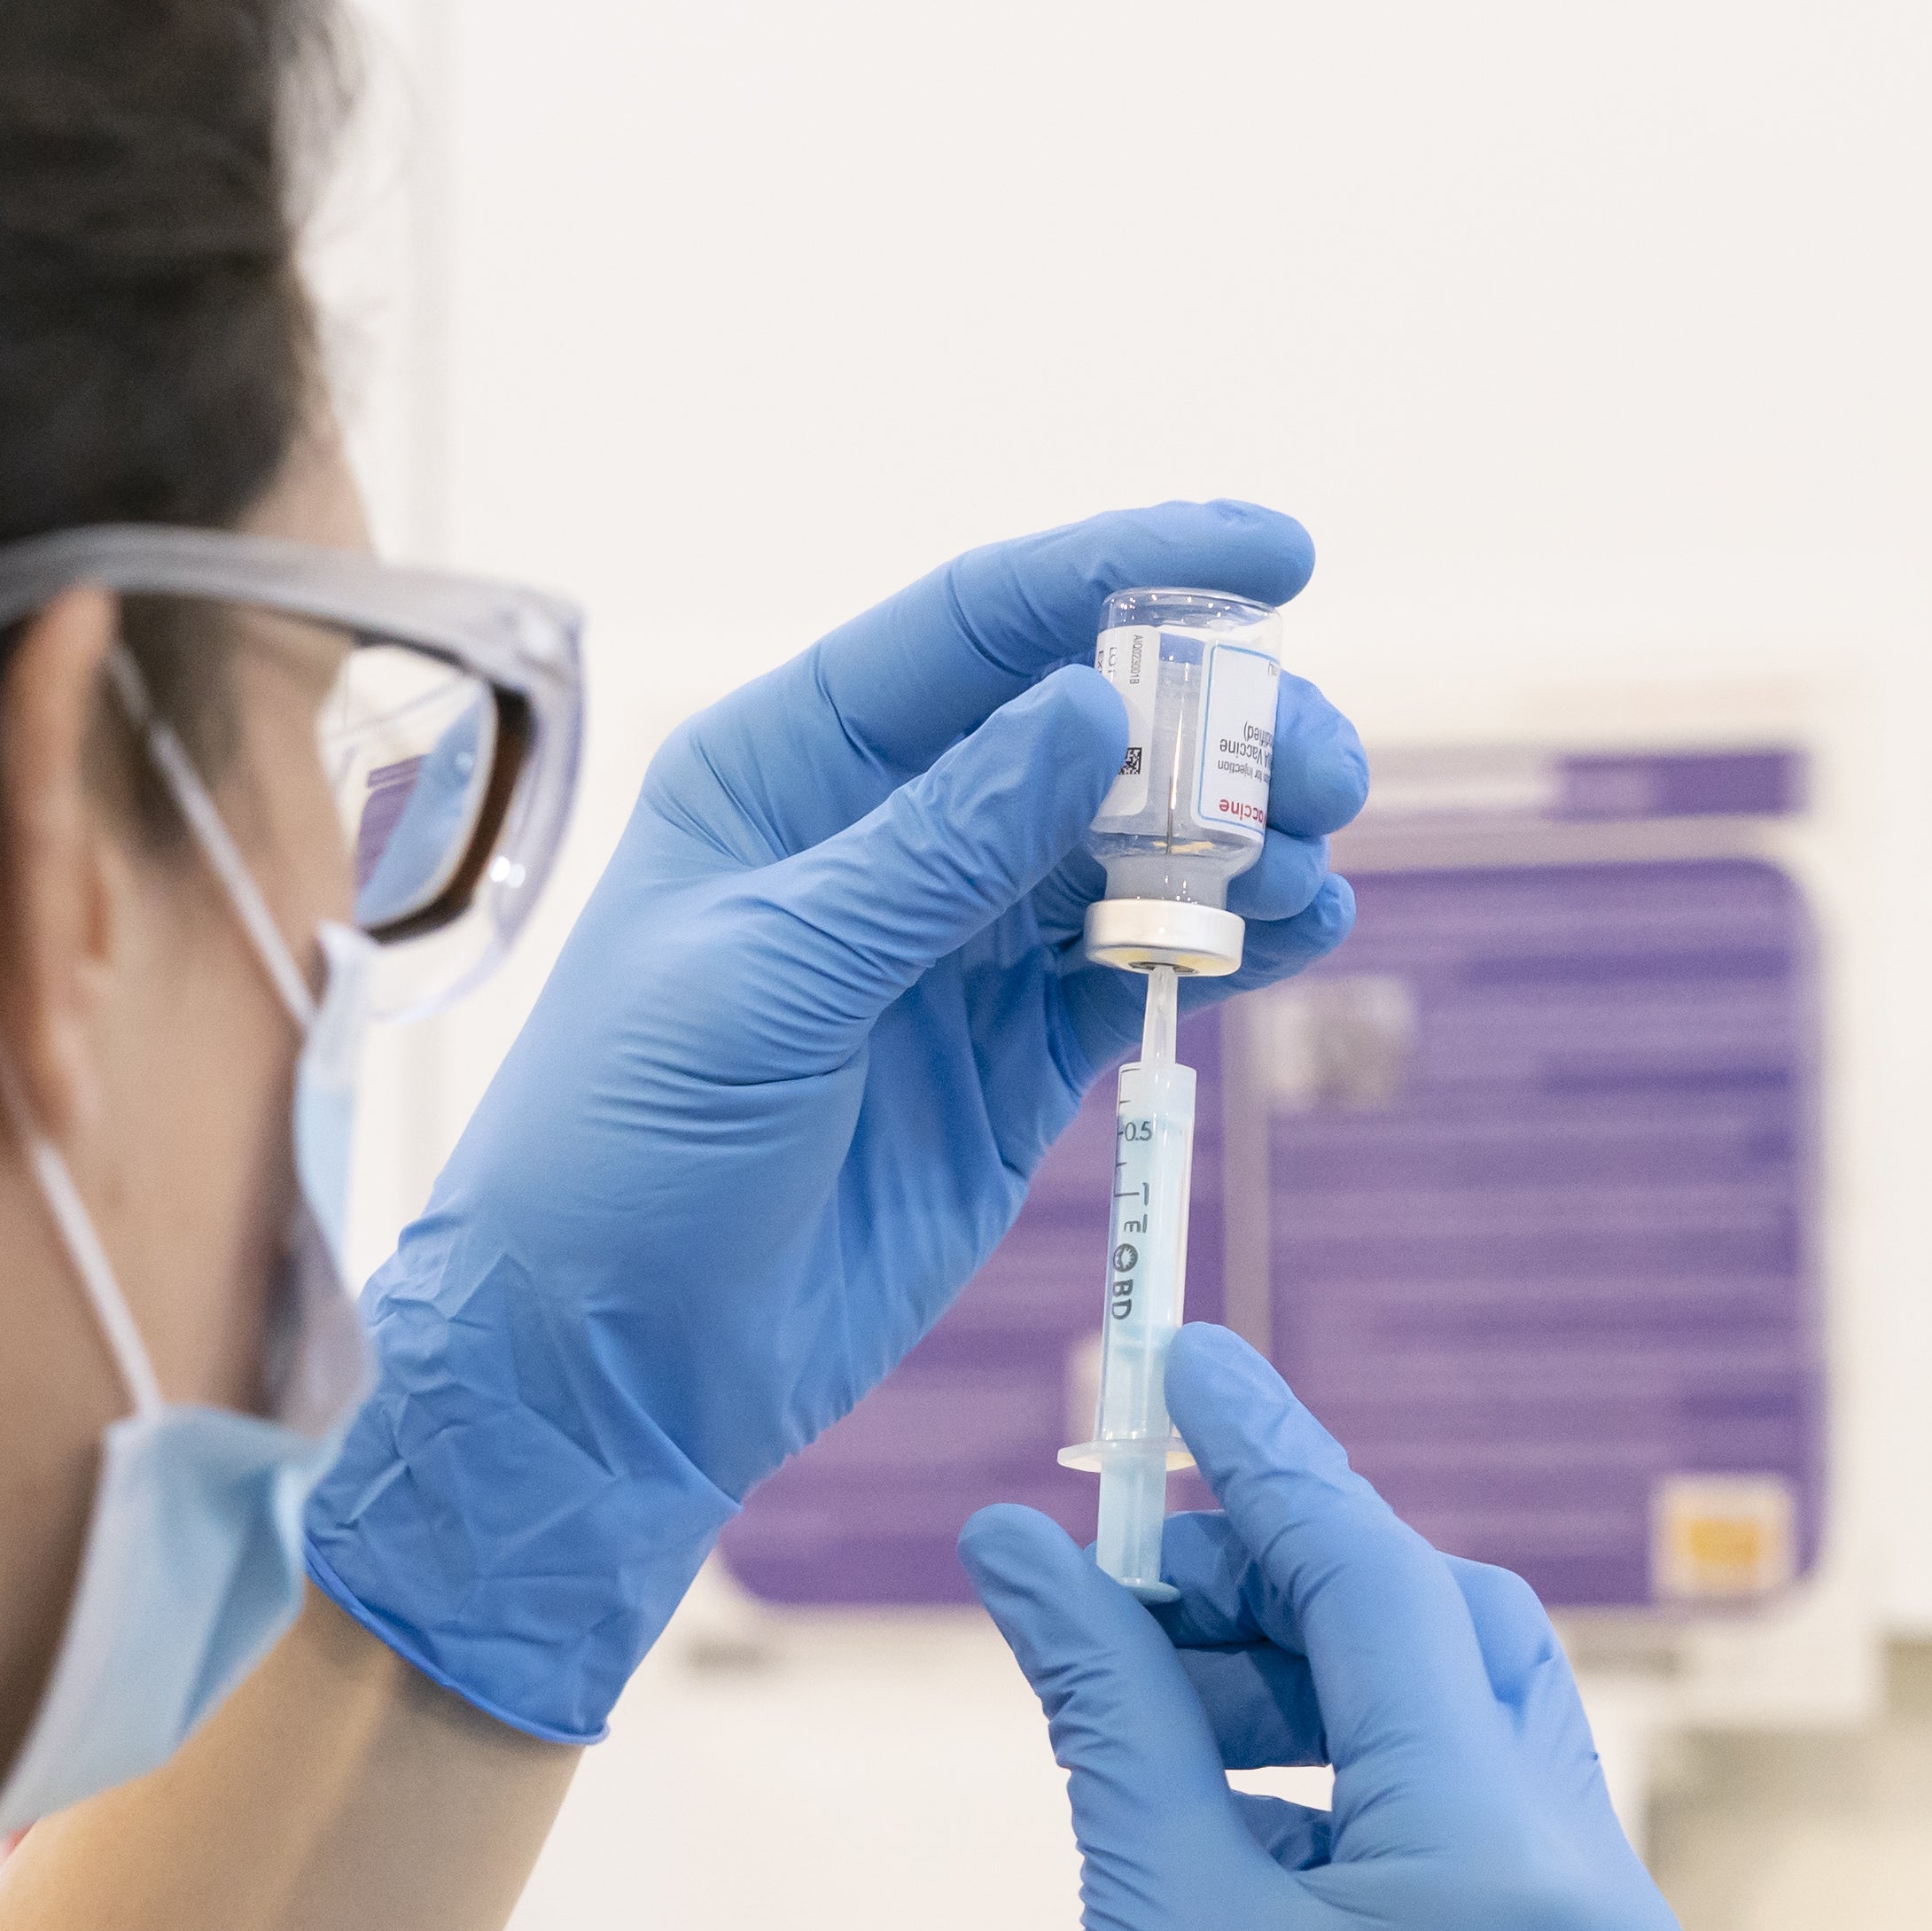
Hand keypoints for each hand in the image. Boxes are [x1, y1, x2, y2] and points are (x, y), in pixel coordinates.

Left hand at [301, 505, 1366, 1739]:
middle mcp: (883, 833)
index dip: (1128, 573)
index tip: (1276, 557)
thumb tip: (1095, 710)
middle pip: (1084, 725)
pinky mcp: (1011, 1058)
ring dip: (1241, 836)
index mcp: (788, 766)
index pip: (977, 623)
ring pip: (1135, 844)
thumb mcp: (770, 980)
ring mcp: (954, 946)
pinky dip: (1230, 940)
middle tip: (1326, 762)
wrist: (605, 1373)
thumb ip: (939, 850)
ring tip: (1314, 864)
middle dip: (1218, 726)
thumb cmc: (622, 1152)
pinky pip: (1142, 964)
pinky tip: (1300, 930)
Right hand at [959, 1329, 1701, 1930]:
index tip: (1186, 1362)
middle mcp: (1611, 1918)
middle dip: (1306, 1591)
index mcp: (1502, 1878)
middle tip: (1150, 1573)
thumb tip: (1023, 1546)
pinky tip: (1263, 1844)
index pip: (1384, 1588)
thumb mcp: (1146, 1930)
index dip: (1271, 1464)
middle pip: (1463, 1652)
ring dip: (1339, 1709)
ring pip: (1491, 1760)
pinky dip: (1393, 1822)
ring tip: (1176, 1720)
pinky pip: (1517, 1875)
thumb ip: (1109, 1707)